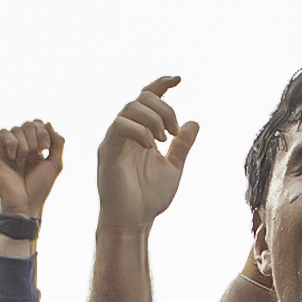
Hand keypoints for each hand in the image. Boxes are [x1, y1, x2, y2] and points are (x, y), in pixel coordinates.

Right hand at [0, 119, 65, 225]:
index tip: (45, 148)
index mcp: (34, 146)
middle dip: (36, 136)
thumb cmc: (39, 187)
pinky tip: (14, 158)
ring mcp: (8, 149)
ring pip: (17, 128)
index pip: (38, 124)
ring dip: (24, 144)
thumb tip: (49, 123)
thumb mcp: (55, 164)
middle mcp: (21, 145)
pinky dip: (12, 143)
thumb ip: (57, 143)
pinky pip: (3, 133)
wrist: (25, 203)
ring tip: (23, 161)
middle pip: (28, 124)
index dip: (43, 131)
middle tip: (37, 152)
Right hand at [97, 76, 198, 228]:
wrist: (134, 222)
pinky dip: (140, 130)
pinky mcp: (108, 151)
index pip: (148, 99)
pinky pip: (120, 127)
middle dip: (163, 108)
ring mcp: (115, 141)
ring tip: (164, 139)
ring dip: (153, 118)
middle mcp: (125, 133)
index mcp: (140, 134)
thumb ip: (182, 146)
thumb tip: (194, 122)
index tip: (179, 79)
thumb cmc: (149, 198)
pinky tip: (151, 145)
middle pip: (141, 99)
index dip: (161, 84)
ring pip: (130, 108)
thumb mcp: (173, 168)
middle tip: (174, 132)